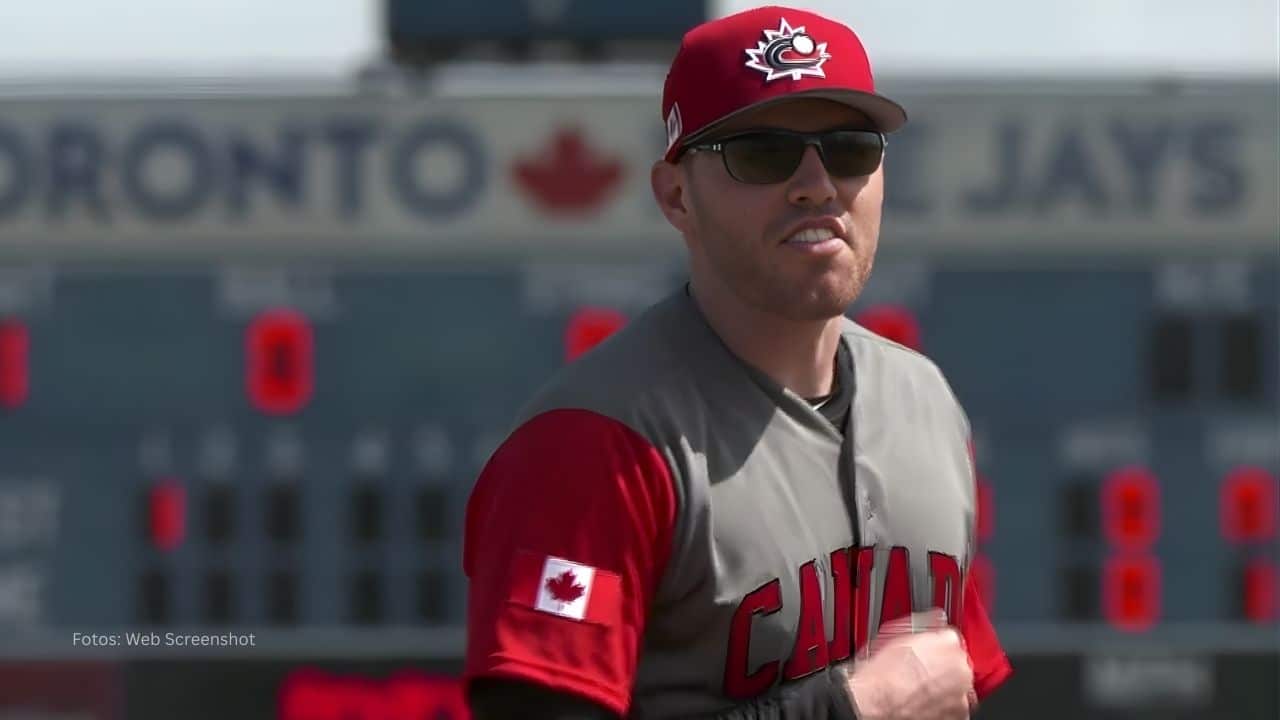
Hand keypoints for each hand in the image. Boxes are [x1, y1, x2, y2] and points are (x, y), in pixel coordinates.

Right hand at [842, 610, 974, 719]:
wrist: (877, 700)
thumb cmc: (882, 673)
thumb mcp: (897, 635)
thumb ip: (923, 627)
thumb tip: (931, 622)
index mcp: (948, 642)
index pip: (950, 638)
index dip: (935, 646)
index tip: (927, 652)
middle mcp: (960, 667)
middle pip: (957, 662)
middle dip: (943, 667)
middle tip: (921, 672)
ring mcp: (961, 694)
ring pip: (958, 687)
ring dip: (945, 687)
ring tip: (920, 689)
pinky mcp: (958, 715)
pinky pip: (954, 707)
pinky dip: (943, 706)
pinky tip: (923, 702)